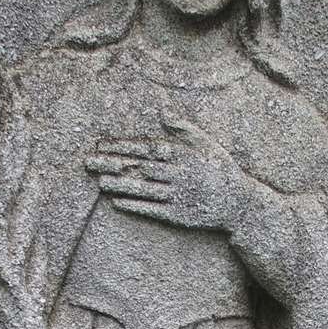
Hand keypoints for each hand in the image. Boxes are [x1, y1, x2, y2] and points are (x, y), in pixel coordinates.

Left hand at [85, 114, 249, 231]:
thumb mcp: (207, 143)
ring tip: (99, 182)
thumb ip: (183, 128)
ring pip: (143, 189)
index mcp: (183, 154)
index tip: (101, 144)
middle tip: (88, 162)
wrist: (238, 203)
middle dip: (113, 164)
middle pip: (139, 167)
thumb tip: (163, 112)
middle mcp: (179, 174)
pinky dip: (134, 205)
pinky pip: (152, 210)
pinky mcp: (179, 216)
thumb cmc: (220, 169)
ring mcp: (179, 196)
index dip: (122, 146)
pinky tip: (116, 202)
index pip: (147, 148)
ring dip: (119, 185)